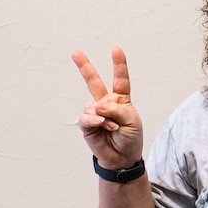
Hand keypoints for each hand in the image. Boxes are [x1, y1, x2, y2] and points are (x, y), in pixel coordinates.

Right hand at [72, 47, 143, 169]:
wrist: (122, 158)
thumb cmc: (130, 138)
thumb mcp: (131, 121)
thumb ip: (116, 109)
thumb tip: (97, 105)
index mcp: (121, 100)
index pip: (120, 80)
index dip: (118, 65)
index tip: (116, 49)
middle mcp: (106, 103)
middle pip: (94, 82)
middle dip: (84, 67)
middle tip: (75, 53)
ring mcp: (95, 113)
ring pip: (92, 104)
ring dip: (103, 115)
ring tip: (112, 126)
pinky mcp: (87, 124)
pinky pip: (87, 117)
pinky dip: (95, 120)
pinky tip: (103, 125)